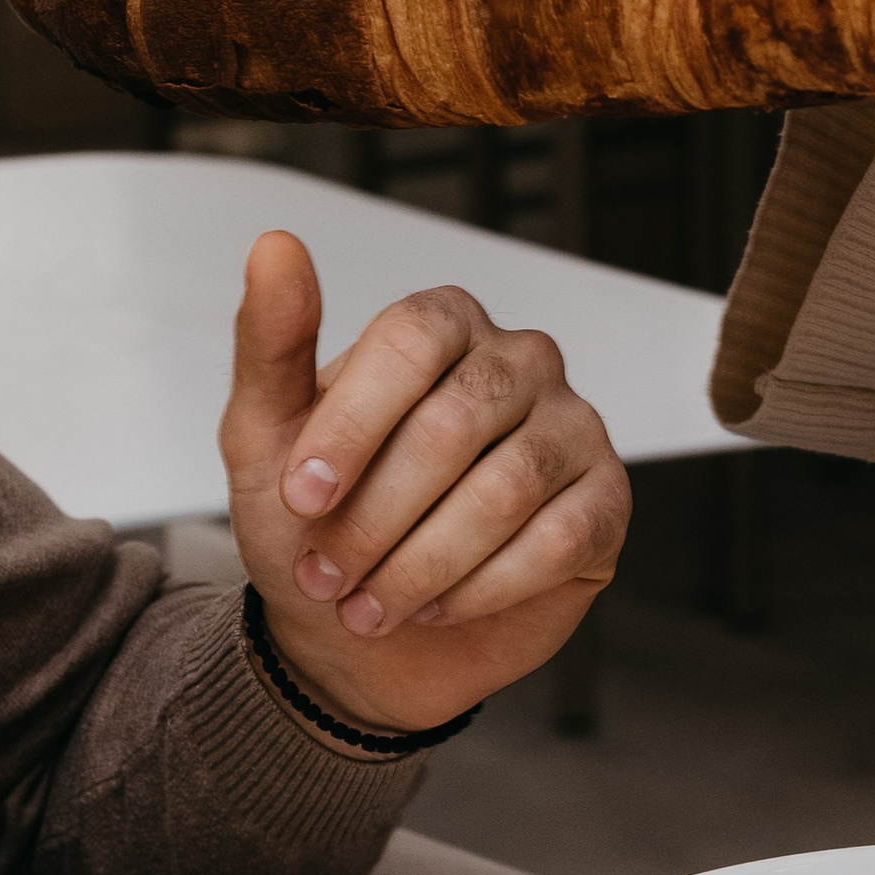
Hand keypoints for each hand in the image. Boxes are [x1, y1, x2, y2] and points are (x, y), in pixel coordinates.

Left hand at [219, 232, 630, 734]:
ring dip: (422, 565)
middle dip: (378, 517)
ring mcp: (573, 428)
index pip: (412, 342)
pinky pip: (558, 541)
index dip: (352, 426)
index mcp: (444, 324)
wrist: (359, 631)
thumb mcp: (267, 436)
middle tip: (329, 576)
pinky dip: (482, 589)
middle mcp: (520, 361)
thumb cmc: (317, 523)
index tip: (300, 498)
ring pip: (506, 491)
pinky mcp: (607, 501)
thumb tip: (275, 243)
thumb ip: (270, 341)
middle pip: (456, 424)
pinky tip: (439, 606)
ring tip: (372, 604)